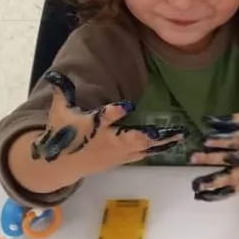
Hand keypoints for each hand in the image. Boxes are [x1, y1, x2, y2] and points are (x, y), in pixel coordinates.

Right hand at [32, 70, 184, 170]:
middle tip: (174, 130)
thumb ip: (63, 92)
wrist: (60, 165)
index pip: (105, 117)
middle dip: (152, 135)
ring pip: (142, 148)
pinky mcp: (120, 160)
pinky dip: (156, 150)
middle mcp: (108, 140)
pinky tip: (172, 144)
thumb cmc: (62, 134)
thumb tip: (57, 73)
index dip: (116, 112)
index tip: (129, 105)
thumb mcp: (60, 111)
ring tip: (181, 136)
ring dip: (162, 143)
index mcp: (94, 125)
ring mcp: (116, 153)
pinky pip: (142, 154)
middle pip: (132, 138)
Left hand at [190, 114, 238, 201]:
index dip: (220, 141)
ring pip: (231, 179)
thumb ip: (230, 121)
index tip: (205, 141)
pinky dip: (217, 195)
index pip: (235, 141)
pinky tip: (201, 196)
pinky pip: (232, 191)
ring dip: (213, 183)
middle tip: (192, 158)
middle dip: (211, 159)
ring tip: (196, 187)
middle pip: (230, 159)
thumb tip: (207, 120)